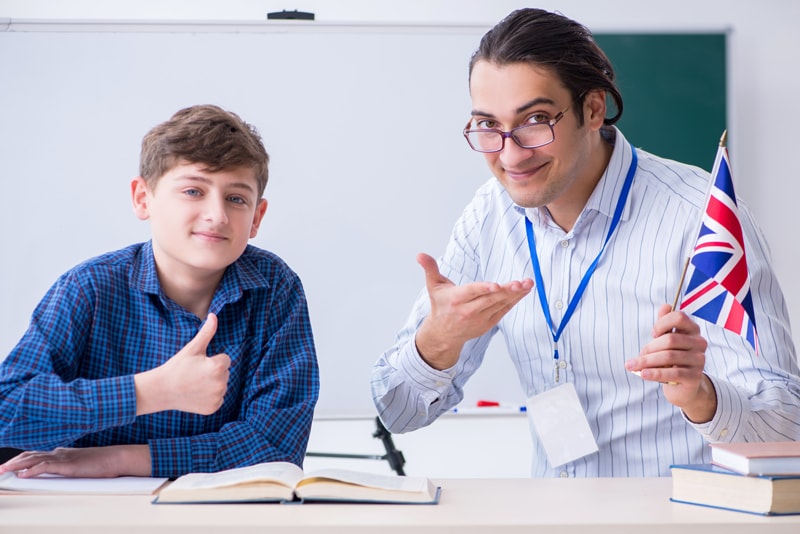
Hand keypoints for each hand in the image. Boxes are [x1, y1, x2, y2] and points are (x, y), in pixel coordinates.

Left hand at [0, 445, 150, 477]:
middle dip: (13, 462)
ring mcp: (64, 457)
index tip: (9, 465)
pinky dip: (32, 470)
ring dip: (16, 465)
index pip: (36, 454)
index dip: (21, 459)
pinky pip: (46, 467)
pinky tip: (23, 474)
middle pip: (31, 455)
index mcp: (63, 452)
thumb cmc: (104, 462)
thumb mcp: (82, 464)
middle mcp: (60, 452)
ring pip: (34, 459)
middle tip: (1, 469)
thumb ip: (69, 466)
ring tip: (4, 470)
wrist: (117, 457)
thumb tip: (61, 472)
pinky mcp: (68, 465)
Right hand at [134, 313, 230, 415]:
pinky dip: (209, 397)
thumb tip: (214, 315)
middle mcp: (221, 383)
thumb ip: (207, 332)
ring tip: (195, 384)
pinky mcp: (213, 408)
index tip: (198, 364)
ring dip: (212, 384)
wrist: (162, 390)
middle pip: (225, 373)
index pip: (225, 359)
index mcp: (218, 367)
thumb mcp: (193, 348)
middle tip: (195, 374)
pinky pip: (218, 398)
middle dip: (213, 372)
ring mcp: (217, 397)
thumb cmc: (177, 366)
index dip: (212, 360)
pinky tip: (196, 394)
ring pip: (222, 385)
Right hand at [415, 253, 532, 369]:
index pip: (472, 293)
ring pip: (500, 304)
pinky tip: (524, 290)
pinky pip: (504, 310)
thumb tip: (420, 255)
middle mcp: (469, 311)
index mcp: (456, 299)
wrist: (443, 334)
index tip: (497, 285)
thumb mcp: (433, 286)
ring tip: (527, 283)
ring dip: (516, 294)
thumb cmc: (441, 305)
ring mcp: (480, 318)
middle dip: (507, 291)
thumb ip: (430, 268)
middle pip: (490, 299)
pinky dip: (514, 300)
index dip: (485, 288)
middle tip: (521, 282)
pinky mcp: (489, 323)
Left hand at [625, 304, 715, 421]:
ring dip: (647, 361)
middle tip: (639, 355)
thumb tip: (666, 306)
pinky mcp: (695, 376)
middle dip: (650, 347)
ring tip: (633, 366)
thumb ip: (664, 324)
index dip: (662, 323)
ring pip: (669, 356)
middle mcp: (699, 343)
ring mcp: (699, 360)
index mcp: (692, 330)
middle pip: (671, 339)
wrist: (682, 386)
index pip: (679, 317)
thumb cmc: (671, 359)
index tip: (653, 333)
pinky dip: (655, 373)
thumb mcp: (666, 340)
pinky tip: (643, 374)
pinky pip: (673, 373)